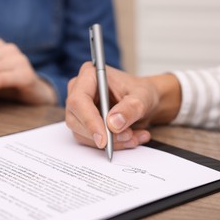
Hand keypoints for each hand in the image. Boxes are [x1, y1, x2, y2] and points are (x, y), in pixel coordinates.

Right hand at [65, 62, 180, 149]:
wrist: (143, 101)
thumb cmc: (141, 92)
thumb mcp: (142, 97)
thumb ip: (130, 108)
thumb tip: (113, 123)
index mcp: (89, 75)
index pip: (78, 100)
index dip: (89, 120)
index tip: (104, 139)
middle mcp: (78, 91)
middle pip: (76, 119)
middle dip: (103, 134)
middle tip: (128, 136)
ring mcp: (78, 109)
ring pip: (82, 134)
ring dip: (110, 141)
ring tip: (134, 136)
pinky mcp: (82, 123)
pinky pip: (90, 140)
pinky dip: (111, 144)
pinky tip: (129, 138)